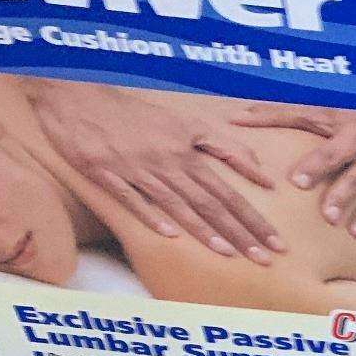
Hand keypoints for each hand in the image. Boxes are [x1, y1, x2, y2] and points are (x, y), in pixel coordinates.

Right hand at [27, 80, 280, 260]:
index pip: (229, 193)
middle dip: (241, 232)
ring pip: (177, 203)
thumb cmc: (136, 115)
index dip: (254, 219)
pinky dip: (150, 215)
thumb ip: (224, 147)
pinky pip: (131, 197)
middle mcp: (168, 161)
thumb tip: (262, 173)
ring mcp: (137, 168)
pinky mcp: (105, 173)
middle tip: (265, 259)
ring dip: (204, 230)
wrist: (79, 96)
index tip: (276, 243)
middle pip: (211, 202)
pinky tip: (168, 235)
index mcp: (187, 152)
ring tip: (229, 254)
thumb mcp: (185, 123)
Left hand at [231, 105, 355, 238]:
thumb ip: (292, 117)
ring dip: (343, 197)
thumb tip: (241, 116)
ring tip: (329, 217)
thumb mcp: (332, 113)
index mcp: (337, 118)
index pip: (298, 114)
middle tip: (298, 182)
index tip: (238, 120)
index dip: (268, 116)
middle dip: (317, 166)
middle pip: (334, 152)